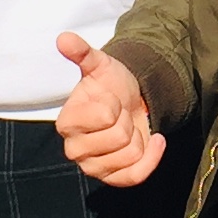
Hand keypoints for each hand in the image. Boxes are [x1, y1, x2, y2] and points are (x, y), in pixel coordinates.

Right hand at [55, 32, 163, 186]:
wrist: (128, 103)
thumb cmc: (110, 86)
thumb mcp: (99, 65)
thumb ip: (82, 53)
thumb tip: (64, 38)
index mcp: (67, 123)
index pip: (105, 116)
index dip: (115, 104)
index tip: (110, 100)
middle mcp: (74, 149)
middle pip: (120, 138)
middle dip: (127, 121)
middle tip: (120, 115)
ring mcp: (93, 167)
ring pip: (130, 156)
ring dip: (137, 137)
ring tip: (128, 127)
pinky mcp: (112, 179)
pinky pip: (137, 176)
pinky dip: (152, 156)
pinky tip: (153, 140)